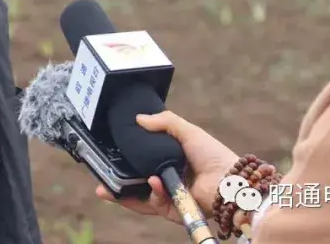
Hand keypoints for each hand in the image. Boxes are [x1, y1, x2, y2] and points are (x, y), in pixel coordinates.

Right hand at [96, 112, 237, 224]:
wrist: (230, 183)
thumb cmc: (213, 156)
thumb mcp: (187, 132)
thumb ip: (165, 122)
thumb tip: (138, 118)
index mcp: (171, 161)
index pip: (143, 161)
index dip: (127, 159)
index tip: (110, 155)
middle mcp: (168, 180)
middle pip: (136, 183)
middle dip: (117, 184)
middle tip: (100, 181)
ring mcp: (169, 197)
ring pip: (140, 197)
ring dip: (124, 194)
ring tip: (108, 188)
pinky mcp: (173, 211)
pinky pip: (154, 204)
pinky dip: (152, 193)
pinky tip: (153, 182)